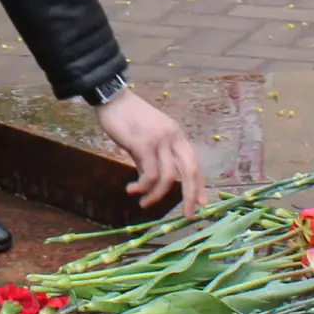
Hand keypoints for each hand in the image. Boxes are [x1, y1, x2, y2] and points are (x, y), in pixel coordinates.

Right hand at [97, 90, 205, 213]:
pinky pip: (149, 174)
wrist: (112, 98)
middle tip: (188, 215)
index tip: (201, 203)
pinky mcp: (143, 143)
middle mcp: (173, 136)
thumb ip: (153, 158)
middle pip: (191, 170)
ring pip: (169, 177)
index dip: (199, 184)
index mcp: (177, 134)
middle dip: (191, 195)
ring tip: (144, 203)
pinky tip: (132, 189)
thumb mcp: (147, 138)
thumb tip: (152, 183)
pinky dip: (142, 187)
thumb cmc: (128, 118)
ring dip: (157, 196)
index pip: (194, 162)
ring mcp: (159, 140)